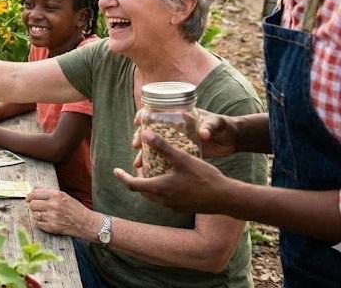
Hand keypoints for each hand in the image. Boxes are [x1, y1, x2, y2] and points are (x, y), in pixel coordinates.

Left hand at [26, 188, 100, 238]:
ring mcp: (52, 217)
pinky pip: (38, 224)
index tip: (28, 199)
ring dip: (37, 215)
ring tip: (44, 214)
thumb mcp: (64, 195)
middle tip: (37, 207)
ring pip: (34, 215)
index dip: (29, 196)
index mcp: (56, 195)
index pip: (35, 193)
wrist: (86, 223)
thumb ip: (48, 192)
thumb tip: (34, 188)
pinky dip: (40, 223)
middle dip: (33, 206)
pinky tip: (47, 221)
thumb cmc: (75, 209)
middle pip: (32, 204)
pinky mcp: (52, 227)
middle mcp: (53, 205)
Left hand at [114, 129, 231, 213]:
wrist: (225, 198)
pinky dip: (161, 189)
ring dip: (150, 184)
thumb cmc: (204, 177)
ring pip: (154, 196)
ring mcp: (173, 206)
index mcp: (159, 189)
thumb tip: (145, 134)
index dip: (122, 176)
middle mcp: (163, 200)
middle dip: (137, 179)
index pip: (132, 184)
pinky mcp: (182, 208)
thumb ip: (163, 146)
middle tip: (140, 166)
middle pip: (142, 191)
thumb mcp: (182, 158)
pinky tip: (171, 179)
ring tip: (153, 170)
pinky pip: (165, 199)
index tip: (115, 170)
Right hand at [130, 109, 239, 166]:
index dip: (144, 115)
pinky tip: (148, 171)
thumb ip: (210, 127)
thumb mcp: (217, 124)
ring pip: (155, 147)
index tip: (138, 121)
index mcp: (179, 116)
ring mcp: (177, 141)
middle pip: (150, 131)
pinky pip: (164, 158)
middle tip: (136, 144)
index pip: (156, 112)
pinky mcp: (182, 154)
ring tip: (138, 162)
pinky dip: (155, 164)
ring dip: (145, 154)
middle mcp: (174, 128)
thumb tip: (203, 134)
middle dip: (139, 137)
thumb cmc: (224, 126)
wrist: (233, 139)